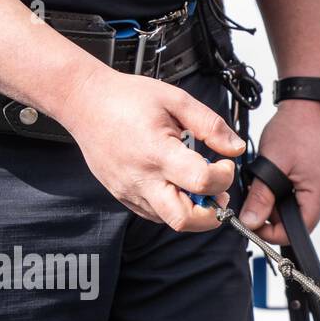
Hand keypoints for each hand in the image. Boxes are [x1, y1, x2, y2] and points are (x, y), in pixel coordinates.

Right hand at [59, 67, 244, 230]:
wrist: (83, 103)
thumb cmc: (126, 99)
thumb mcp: (176, 100)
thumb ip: (211, 125)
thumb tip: (236, 149)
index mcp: (157, 152)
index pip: (201, 182)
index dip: (223, 177)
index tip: (225, 164)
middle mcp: (142, 178)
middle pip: (185, 219)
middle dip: (211, 214)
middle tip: (218, 193)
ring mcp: (130, 192)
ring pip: (171, 221)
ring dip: (194, 211)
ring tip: (198, 186)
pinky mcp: (124, 197)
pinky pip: (156, 215)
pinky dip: (174, 207)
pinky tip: (177, 185)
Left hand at [238, 99, 319, 243]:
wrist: (308, 104)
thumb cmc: (295, 128)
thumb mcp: (271, 165)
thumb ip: (261, 197)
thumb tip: (250, 222)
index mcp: (319, 196)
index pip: (295, 232)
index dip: (269, 232)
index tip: (249, 222)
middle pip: (294, 221)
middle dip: (270, 213)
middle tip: (254, 193)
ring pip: (293, 208)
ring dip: (275, 199)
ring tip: (266, 177)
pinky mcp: (318, 180)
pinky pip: (298, 195)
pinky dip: (283, 189)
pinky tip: (277, 173)